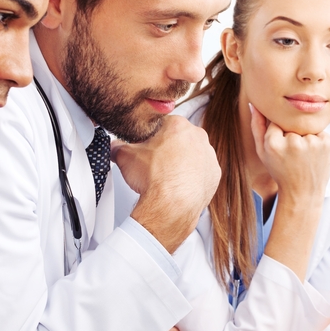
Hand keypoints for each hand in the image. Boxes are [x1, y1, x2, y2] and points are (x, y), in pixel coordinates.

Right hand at [113, 115, 219, 251]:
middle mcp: (198, 137)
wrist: (171, 205)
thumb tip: (114, 146)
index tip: (146, 147)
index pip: (162, 124)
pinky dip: (192, 176)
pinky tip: (180, 184)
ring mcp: (208, 156)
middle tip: (155, 163)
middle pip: (180, 138)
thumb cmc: (154, 179)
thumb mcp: (125, 157)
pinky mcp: (214, 174)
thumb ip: (118, 146)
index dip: (151, 136)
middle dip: (168, 148)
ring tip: (167, 175)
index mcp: (178, 125)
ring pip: (192, 154)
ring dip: (182, 161)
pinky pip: (202, 171)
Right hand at [249, 104, 329, 205]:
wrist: (302, 193)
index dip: (278, 135)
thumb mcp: (262, 153)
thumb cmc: (280, 173)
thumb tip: (255, 105)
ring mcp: (311, 142)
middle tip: (293, 155)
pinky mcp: (326, 143)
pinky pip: (319, 132)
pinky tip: (312, 156)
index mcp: (274, 144)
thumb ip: (257, 127)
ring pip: (305, 128)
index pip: (275, 122)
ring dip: (305, 137)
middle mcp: (293, 141)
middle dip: (291, 135)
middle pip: (291, 124)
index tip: (282, 149)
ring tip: (303, 157)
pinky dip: (317, 141)